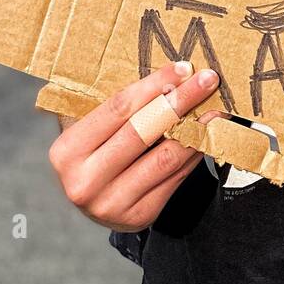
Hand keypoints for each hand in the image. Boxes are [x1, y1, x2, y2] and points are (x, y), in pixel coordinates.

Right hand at [49, 62, 219, 232]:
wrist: (96, 202)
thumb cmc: (95, 151)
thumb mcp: (89, 127)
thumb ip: (115, 105)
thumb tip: (169, 74)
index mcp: (67, 151)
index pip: (118, 108)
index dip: (154, 85)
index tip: (181, 68)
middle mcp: (85, 182)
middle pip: (144, 131)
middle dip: (180, 101)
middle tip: (207, 79)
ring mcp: (112, 204)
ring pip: (165, 157)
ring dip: (196, 128)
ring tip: (216, 106)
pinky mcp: (139, 216)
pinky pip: (175, 177)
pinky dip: (194, 151)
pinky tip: (206, 133)